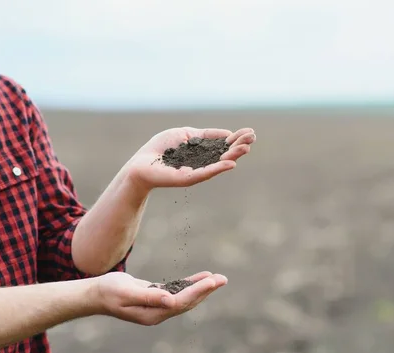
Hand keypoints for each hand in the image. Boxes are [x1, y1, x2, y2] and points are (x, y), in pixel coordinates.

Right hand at [94, 271, 226, 325]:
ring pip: (186, 297)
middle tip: (223, 279)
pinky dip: (191, 284)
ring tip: (218, 278)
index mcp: (153, 314)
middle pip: (188, 302)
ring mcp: (158, 307)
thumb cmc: (108, 291)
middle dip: (206, 290)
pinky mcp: (157, 298)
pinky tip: (202, 278)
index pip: (181, 302)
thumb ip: (149, 296)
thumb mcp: (127, 292)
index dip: (198, 291)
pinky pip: (178, 292)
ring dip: (202, 288)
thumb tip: (170, 301)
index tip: (212, 281)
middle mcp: (158, 313)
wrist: (95, 294)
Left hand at [126, 127, 255, 190]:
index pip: (224, 144)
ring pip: (219, 163)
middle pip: (225, 153)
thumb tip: (228, 134)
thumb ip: (206, 135)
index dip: (237, 138)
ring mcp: (197, 171)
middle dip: (239, 146)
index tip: (250, 132)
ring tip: (246, 149)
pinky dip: (218, 168)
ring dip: (233, 156)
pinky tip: (230, 163)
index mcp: (203, 152)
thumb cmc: (160, 148)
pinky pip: (206, 173)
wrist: (141, 163)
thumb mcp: (186, 134)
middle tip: (253, 139)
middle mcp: (203, 163)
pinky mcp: (189, 178)